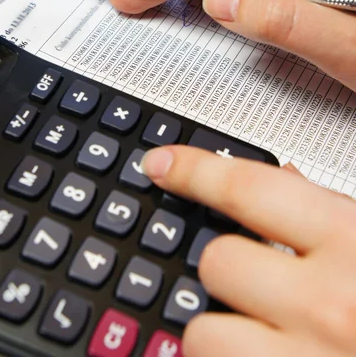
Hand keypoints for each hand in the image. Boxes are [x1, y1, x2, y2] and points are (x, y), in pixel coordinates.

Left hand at [141, 146, 355, 355]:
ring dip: (226, 331)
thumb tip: (282, 182)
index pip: (249, 188)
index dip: (196, 169)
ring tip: (269, 335)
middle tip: (268, 280)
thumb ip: (337, 211)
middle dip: (234, 267)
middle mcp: (331, 308)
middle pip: (218, 261)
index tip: (164, 164)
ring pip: (204, 333)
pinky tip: (269, 356)